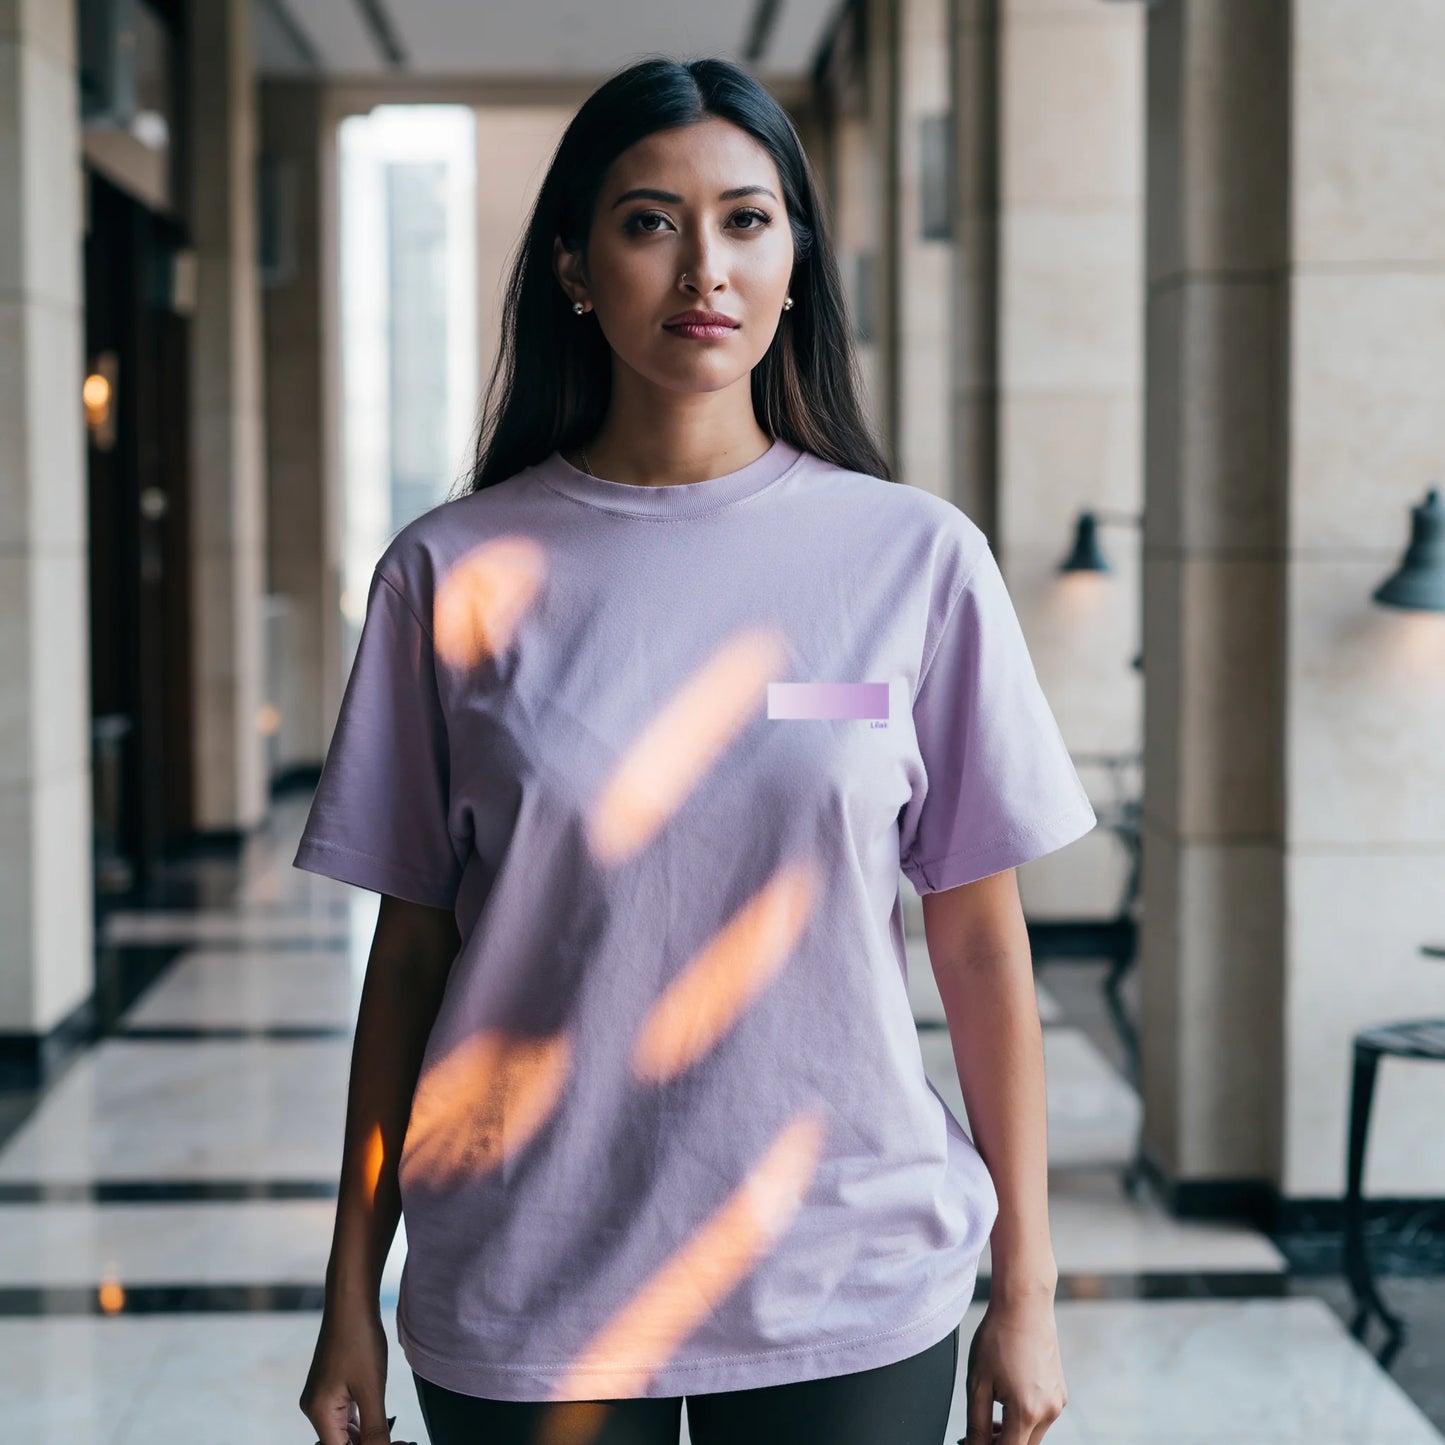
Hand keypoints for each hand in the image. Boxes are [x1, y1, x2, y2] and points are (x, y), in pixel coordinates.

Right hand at [300, 1301, 412, 1443]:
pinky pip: (346, 1414)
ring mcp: (322, 1397)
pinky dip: (363, 1422)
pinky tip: (381, 1424)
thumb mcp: (371, 1388)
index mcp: (320, 1412)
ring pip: (344, 1430)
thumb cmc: (359, 1340)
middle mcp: (315, 1408)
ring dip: (367, 1437)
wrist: (351, 1301)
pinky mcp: (332, 1386)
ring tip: (397, 1439)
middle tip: (401, 1443)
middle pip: (341, 1443)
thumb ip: (375, 1428)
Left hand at [961, 1293, 1067, 1444]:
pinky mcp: (1061, 1393)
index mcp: (1027, 1412)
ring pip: (1033, 1434)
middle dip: (1000, 1443)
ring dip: (1013, 1432)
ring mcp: (1058, 1402)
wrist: (1024, 1306)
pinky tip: (1008, 1399)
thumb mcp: (977, 1383)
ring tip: (990, 1416)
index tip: (970, 1443)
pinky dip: (1025, 1417)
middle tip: (977, 1434)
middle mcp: (1049, 1412)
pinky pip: (1042, 1417)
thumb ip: (976, 1424)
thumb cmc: (998, 1338)